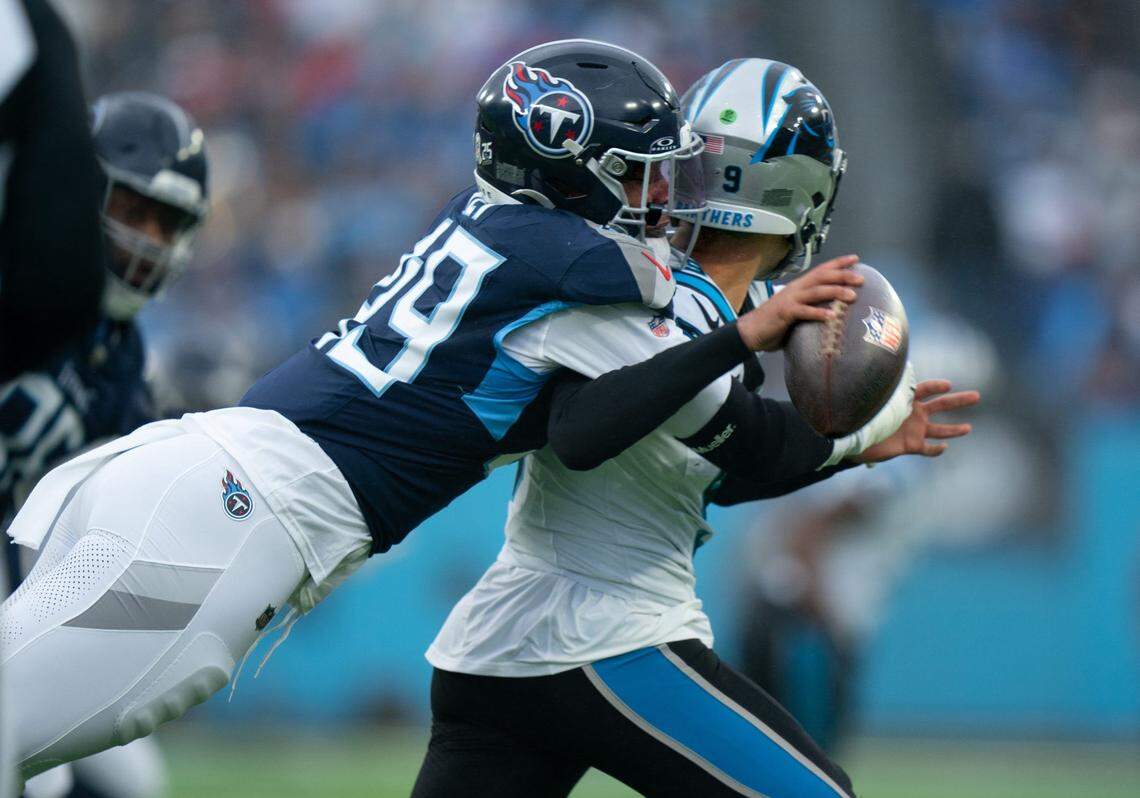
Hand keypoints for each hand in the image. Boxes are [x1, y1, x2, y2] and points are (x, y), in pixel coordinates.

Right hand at [735, 255, 862, 351]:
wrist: (751, 330)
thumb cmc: (776, 322)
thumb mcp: (796, 310)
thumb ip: (811, 306)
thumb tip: (833, 311)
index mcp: (800, 286)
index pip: (821, 270)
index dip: (838, 263)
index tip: (855, 259)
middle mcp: (796, 289)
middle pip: (822, 277)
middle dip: (842, 276)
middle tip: (861, 279)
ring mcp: (790, 300)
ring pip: (816, 291)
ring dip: (835, 292)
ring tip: (852, 295)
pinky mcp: (784, 313)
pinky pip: (804, 311)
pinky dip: (818, 312)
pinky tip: (830, 316)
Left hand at [854, 380, 980, 462]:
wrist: (853, 439)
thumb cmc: (862, 417)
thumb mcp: (873, 403)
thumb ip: (882, 393)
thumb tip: (882, 375)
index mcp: (905, 399)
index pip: (923, 389)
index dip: (936, 386)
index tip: (948, 385)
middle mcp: (913, 413)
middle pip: (940, 405)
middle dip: (959, 401)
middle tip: (977, 396)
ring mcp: (914, 430)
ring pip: (939, 429)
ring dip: (954, 429)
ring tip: (968, 428)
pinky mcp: (910, 446)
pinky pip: (927, 449)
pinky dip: (936, 450)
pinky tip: (943, 448)